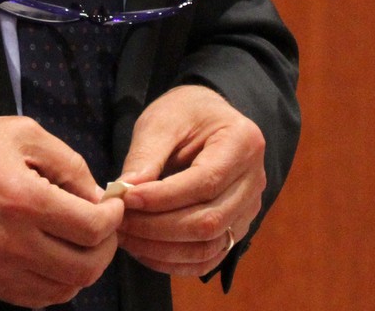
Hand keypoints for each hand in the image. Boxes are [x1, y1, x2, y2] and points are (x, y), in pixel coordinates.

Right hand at [0, 116, 123, 306]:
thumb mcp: (22, 134)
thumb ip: (68, 164)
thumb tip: (97, 197)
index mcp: (25, 200)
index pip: (93, 228)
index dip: (114, 217)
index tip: (112, 205)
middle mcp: (12, 243)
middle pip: (85, 267)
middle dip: (106, 247)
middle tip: (103, 227)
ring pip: (63, 290)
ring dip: (83, 269)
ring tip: (81, 244)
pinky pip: (35, 299)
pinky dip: (56, 285)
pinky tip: (54, 260)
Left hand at [115, 85, 266, 276]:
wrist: (207, 118)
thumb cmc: (185, 113)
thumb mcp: (162, 121)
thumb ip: (146, 157)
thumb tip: (124, 195)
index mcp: (243, 143)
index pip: (205, 182)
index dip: (162, 198)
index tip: (126, 200)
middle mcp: (255, 180)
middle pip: (209, 220)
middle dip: (157, 228)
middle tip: (119, 222)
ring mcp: (250, 209)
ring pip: (209, 245)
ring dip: (162, 249)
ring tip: (126, 236)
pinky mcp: (236, 229)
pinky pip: (208, 258)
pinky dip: (174, 262)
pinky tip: (144, 250)